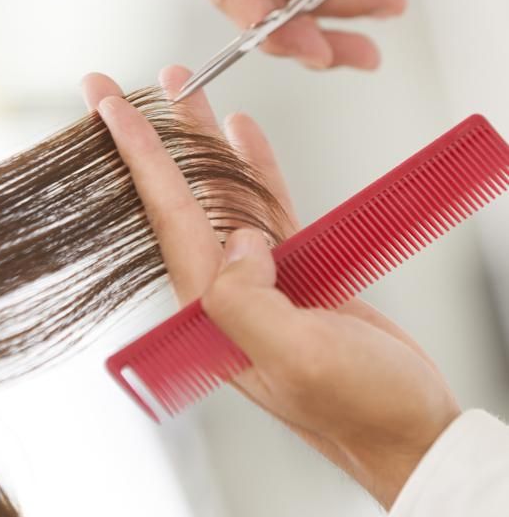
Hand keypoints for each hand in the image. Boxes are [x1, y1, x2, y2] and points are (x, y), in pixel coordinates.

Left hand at [82, 66, 459, 509]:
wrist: (408, 428)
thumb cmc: (358, 408)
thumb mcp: (298, 359)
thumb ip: (250, 302)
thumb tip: (239, 241)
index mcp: (210, 311)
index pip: (166, 219)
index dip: (138, 157)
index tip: (108, 109)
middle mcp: (222, 291)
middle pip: (178, 196)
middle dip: (149, 138)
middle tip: (110, 88)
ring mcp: (258, 278)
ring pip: (222, 191)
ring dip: (200, 140)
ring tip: (179, 87)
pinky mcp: (295, 272)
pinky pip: (267, 205)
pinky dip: (255, 165)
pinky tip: (240, 131)